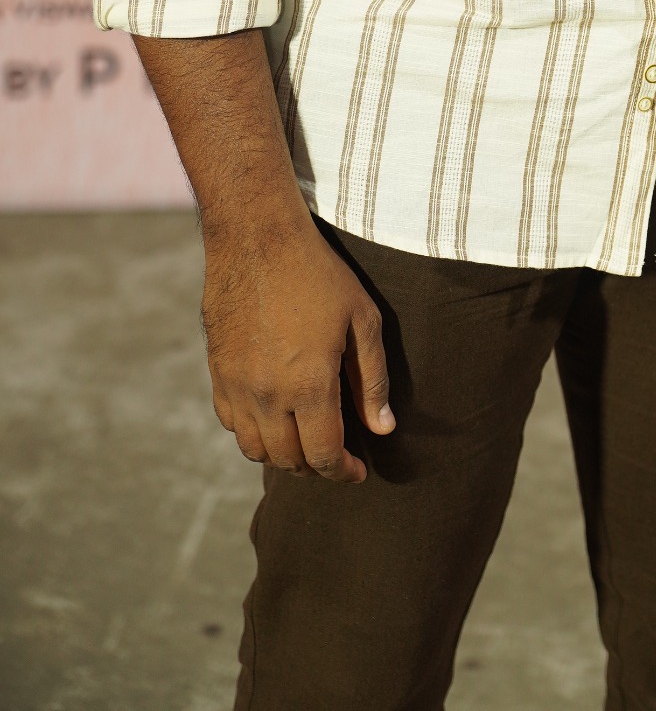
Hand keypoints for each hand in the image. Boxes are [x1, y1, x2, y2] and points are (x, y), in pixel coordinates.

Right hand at [201, 209, 394, 479]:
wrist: (257, 240)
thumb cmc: (318, 275)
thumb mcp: (361, 319)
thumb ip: (372, 379)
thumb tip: (382, 428)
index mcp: (309, 386)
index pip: (324, 455)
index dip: (343, 472)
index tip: (358, 472)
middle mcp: (268, 396)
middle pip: (289, 459)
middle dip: (316, 466)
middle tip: (336, 455)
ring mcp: (237, 387)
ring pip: (256, 449)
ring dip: (283, 454)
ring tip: (306, 440)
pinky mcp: (217, 373)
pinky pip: (231, 423)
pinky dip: (253, 433)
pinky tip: (274, 417)